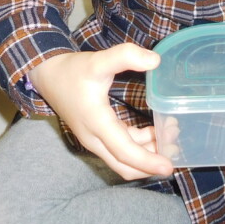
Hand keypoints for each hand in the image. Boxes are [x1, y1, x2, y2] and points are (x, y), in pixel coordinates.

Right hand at [30, 43, 173, 179]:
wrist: (49, 75)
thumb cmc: (73, 71)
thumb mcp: (99, 60)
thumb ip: (125, 56)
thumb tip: (155, 61)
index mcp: (97, 124)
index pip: (125, 152)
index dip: (148, 162)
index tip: (169, 167)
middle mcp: (95, 139)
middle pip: (125, 165)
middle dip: (151, 163)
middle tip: (175, 150)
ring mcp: (95, 140)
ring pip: (124, 160)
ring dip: (147, 153)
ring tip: (171, 135)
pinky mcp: (97, 135)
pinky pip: (120, 149)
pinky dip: (139, 146)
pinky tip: (154, 132)